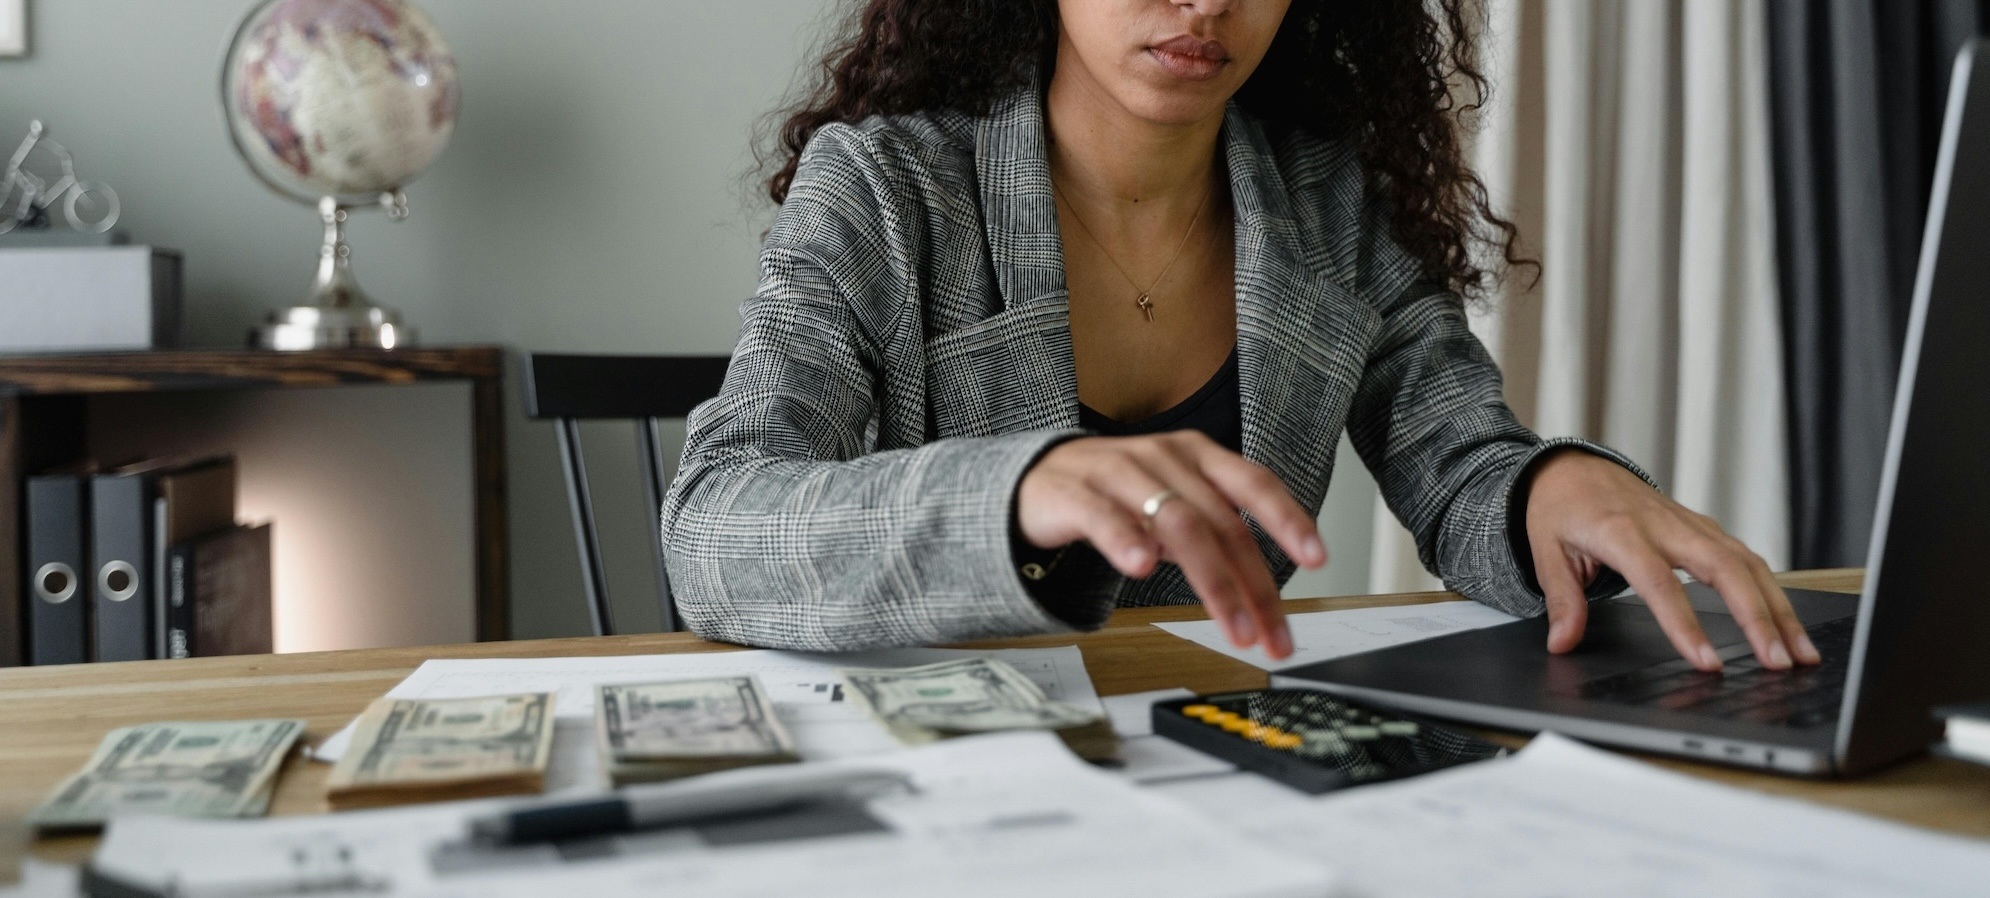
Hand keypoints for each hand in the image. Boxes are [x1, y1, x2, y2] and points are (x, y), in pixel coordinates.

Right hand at [1016, 432, 1324, 658]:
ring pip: (1178, 524)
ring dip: (1212, 581)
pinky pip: (1105, 517)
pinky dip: (1127, 542)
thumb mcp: (1174, 504)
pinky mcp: (1075, 493)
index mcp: (1197, 457)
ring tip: (1231, 625)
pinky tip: (1142, 568)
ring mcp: (1119, 472)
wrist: (1037, 478)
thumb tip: (1261, 588)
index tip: (1319, 558)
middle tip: (1270, 634)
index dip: (1288, 519)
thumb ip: (1216, 533)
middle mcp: (1165, 458)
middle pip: (1221, 522)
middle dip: (1253, 586)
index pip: (1254, 483)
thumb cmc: (1116, 493)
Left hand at [1525, 449, 1820, 671]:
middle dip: (1757, 617)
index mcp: (1621, 532)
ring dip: (1779, 609)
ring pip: (1746, 563)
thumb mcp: (1546, 551)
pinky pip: (1745, 558)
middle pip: (1724, 569)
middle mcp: (1665, 526)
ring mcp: (1690, 525)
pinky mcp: (1704, 529)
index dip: (1685, 625)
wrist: (1571, 468)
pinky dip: (1771, 591)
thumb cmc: (1560, 508)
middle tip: (1777, 662)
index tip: (1707, 662)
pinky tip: (1787, 623)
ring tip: (1801, 654)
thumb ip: (1561, 599)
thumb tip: (1563, 643)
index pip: (1660, 584)